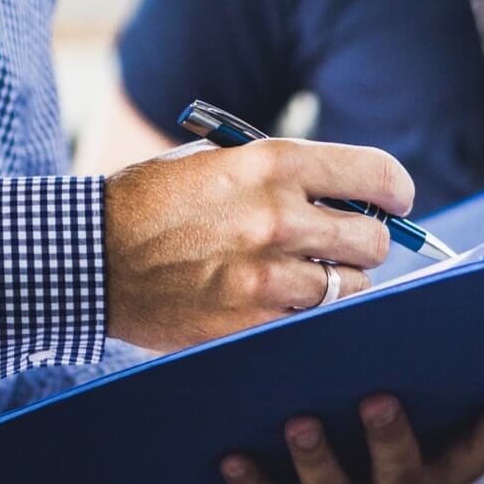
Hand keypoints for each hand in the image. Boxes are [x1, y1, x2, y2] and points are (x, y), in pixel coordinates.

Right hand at [103, 138, 415, 350]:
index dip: (395, 192)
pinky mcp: (253, 323)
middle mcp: (279, 217)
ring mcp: (268, 276)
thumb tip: (349, 193)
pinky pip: (313, 322)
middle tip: (345, 244)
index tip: (395, 202)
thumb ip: (284, 173)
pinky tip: (278, 301)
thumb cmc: (152, 202)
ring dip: (337, 282)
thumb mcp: (216, 160)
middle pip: (373, 240)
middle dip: (366, 242)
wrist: (88, 257)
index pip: (376, 175)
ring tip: (304, 275)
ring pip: (351, 287)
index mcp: (272, 164)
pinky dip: (306, 315)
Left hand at [219, 387, 483, 483]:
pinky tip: (231, 458)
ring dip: (316, 457)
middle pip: (400, 474)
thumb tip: (431, 338)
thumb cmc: (369, 479)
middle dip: (390, 437)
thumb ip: (424, 416)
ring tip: (300, 422)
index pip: (478, 456)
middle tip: (378, 398)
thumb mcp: (407, 461)